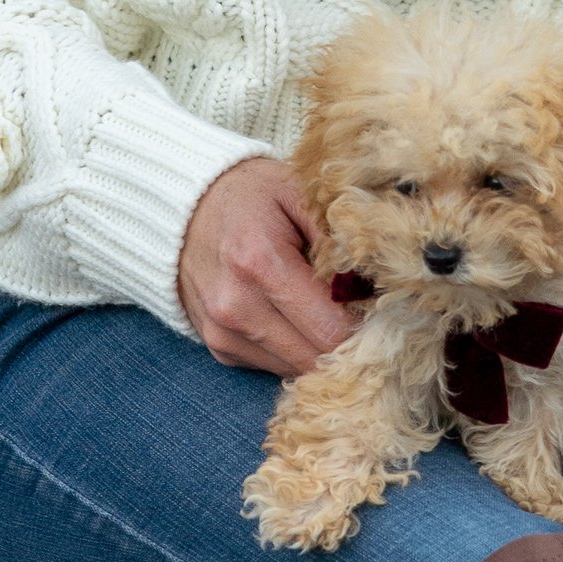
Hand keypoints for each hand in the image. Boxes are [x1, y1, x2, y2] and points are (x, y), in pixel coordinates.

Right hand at [178, 156, 356, 376]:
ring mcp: (224, 332)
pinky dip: (294, 347)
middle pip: (317, 357)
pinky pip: (275, 366)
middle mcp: (236, 307)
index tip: (377, 304)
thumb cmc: (251, 196)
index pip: (332, 328)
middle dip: (347, 340)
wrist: (184, 210)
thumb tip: (378, 283)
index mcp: (260, 263)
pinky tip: (293, 315)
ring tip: (324, 309)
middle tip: (359, 311)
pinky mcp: (220, 348)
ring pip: (298, 368)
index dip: (365, 322)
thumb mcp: (299, 192)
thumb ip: (340, 234)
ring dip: (319, 347)